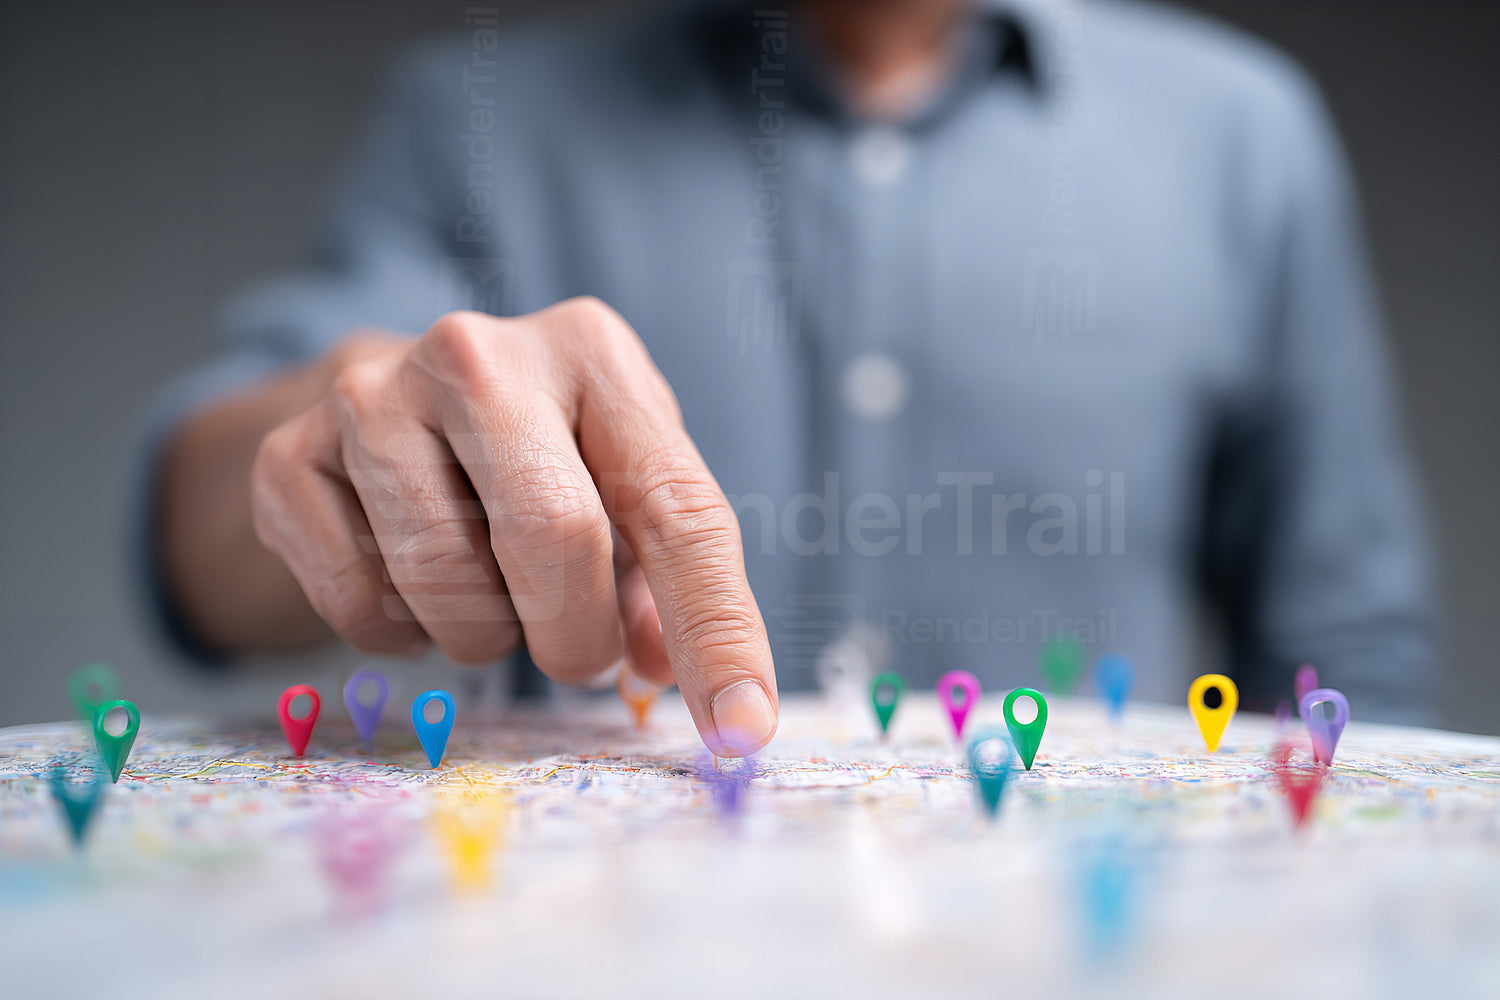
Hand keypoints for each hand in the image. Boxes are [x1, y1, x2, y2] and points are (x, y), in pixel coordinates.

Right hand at [249, 298, 777, 754]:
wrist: (390, 408)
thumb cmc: (538, 459)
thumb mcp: (624, 492)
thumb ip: (671, 586)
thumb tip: (702, 691)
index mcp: (594, 352)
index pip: (677, 508)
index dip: (716, 630)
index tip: (741, 727)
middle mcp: (479, 353)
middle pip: (554, 534)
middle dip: (576, 635)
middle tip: (576, 653)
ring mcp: (371, 395)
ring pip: (446, 580)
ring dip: (484, 633)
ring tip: (489, 592)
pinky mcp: (287, 455)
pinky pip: (356, 602)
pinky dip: (399, 632)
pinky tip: (409, 580)